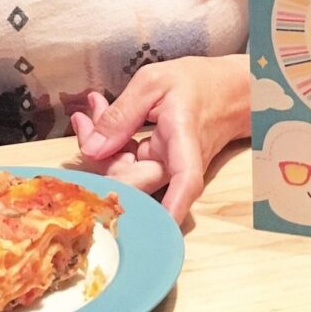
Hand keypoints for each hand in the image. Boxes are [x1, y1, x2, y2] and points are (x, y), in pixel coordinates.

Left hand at [71, 54, 250, 223]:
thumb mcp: (153, 82)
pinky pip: (132, 164)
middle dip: (99, 156)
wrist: (227, 89)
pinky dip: (114, 142)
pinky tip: (102, 114)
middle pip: (135, 182)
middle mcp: (178, 164)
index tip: (150, 229)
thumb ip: (122, 114)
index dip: (168, 207)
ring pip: (127, 173)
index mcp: (184, 139)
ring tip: (94, 108)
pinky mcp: (160, 168)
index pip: (184, 180)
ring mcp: (169, 170)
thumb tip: (92, 150)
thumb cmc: (195, 82)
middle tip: (83, 120)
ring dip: (103, 145)